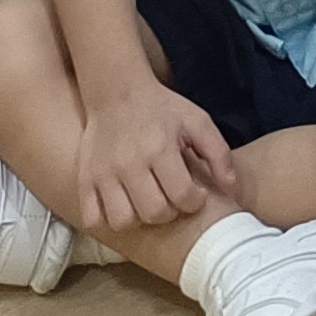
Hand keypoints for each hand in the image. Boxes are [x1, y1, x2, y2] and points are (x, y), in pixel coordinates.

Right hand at [77, 78, 234, 235]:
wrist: (118, 93)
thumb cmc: (162, 108)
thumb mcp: (197, 121)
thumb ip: (218, 153)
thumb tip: (230, 186)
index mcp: (161, 149)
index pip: (182, 195)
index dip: (195, 202)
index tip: (196, 195)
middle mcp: (130, 165)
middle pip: (153, 213)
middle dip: (171, 213)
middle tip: (174, 200)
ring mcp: (104, 175)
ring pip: (122, 221)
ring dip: (139, 220)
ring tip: (148, 205)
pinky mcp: (85, 181)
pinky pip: (92, 219)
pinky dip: (107, 221)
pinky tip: (123, 207)